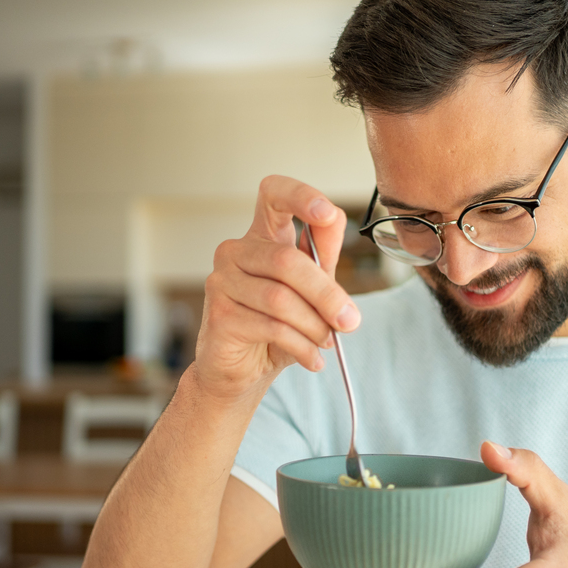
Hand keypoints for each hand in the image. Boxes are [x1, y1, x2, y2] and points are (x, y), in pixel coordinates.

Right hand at [193, 175, 359, 403]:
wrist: (242, 372)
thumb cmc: (276, 326)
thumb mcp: (310, 290)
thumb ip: (322, 254)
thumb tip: (334, 218)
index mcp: (261, 235)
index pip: (273, 194)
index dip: (300, 196)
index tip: (326, 214)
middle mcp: (236, 251)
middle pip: (287, 260)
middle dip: (326, 294)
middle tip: (349, 321)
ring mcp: (222, 281)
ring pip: (280, 298)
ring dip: (314, 325)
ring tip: (327, 341)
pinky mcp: (219, 315)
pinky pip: (271, 327)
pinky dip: (301, 346)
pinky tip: (313, 359)